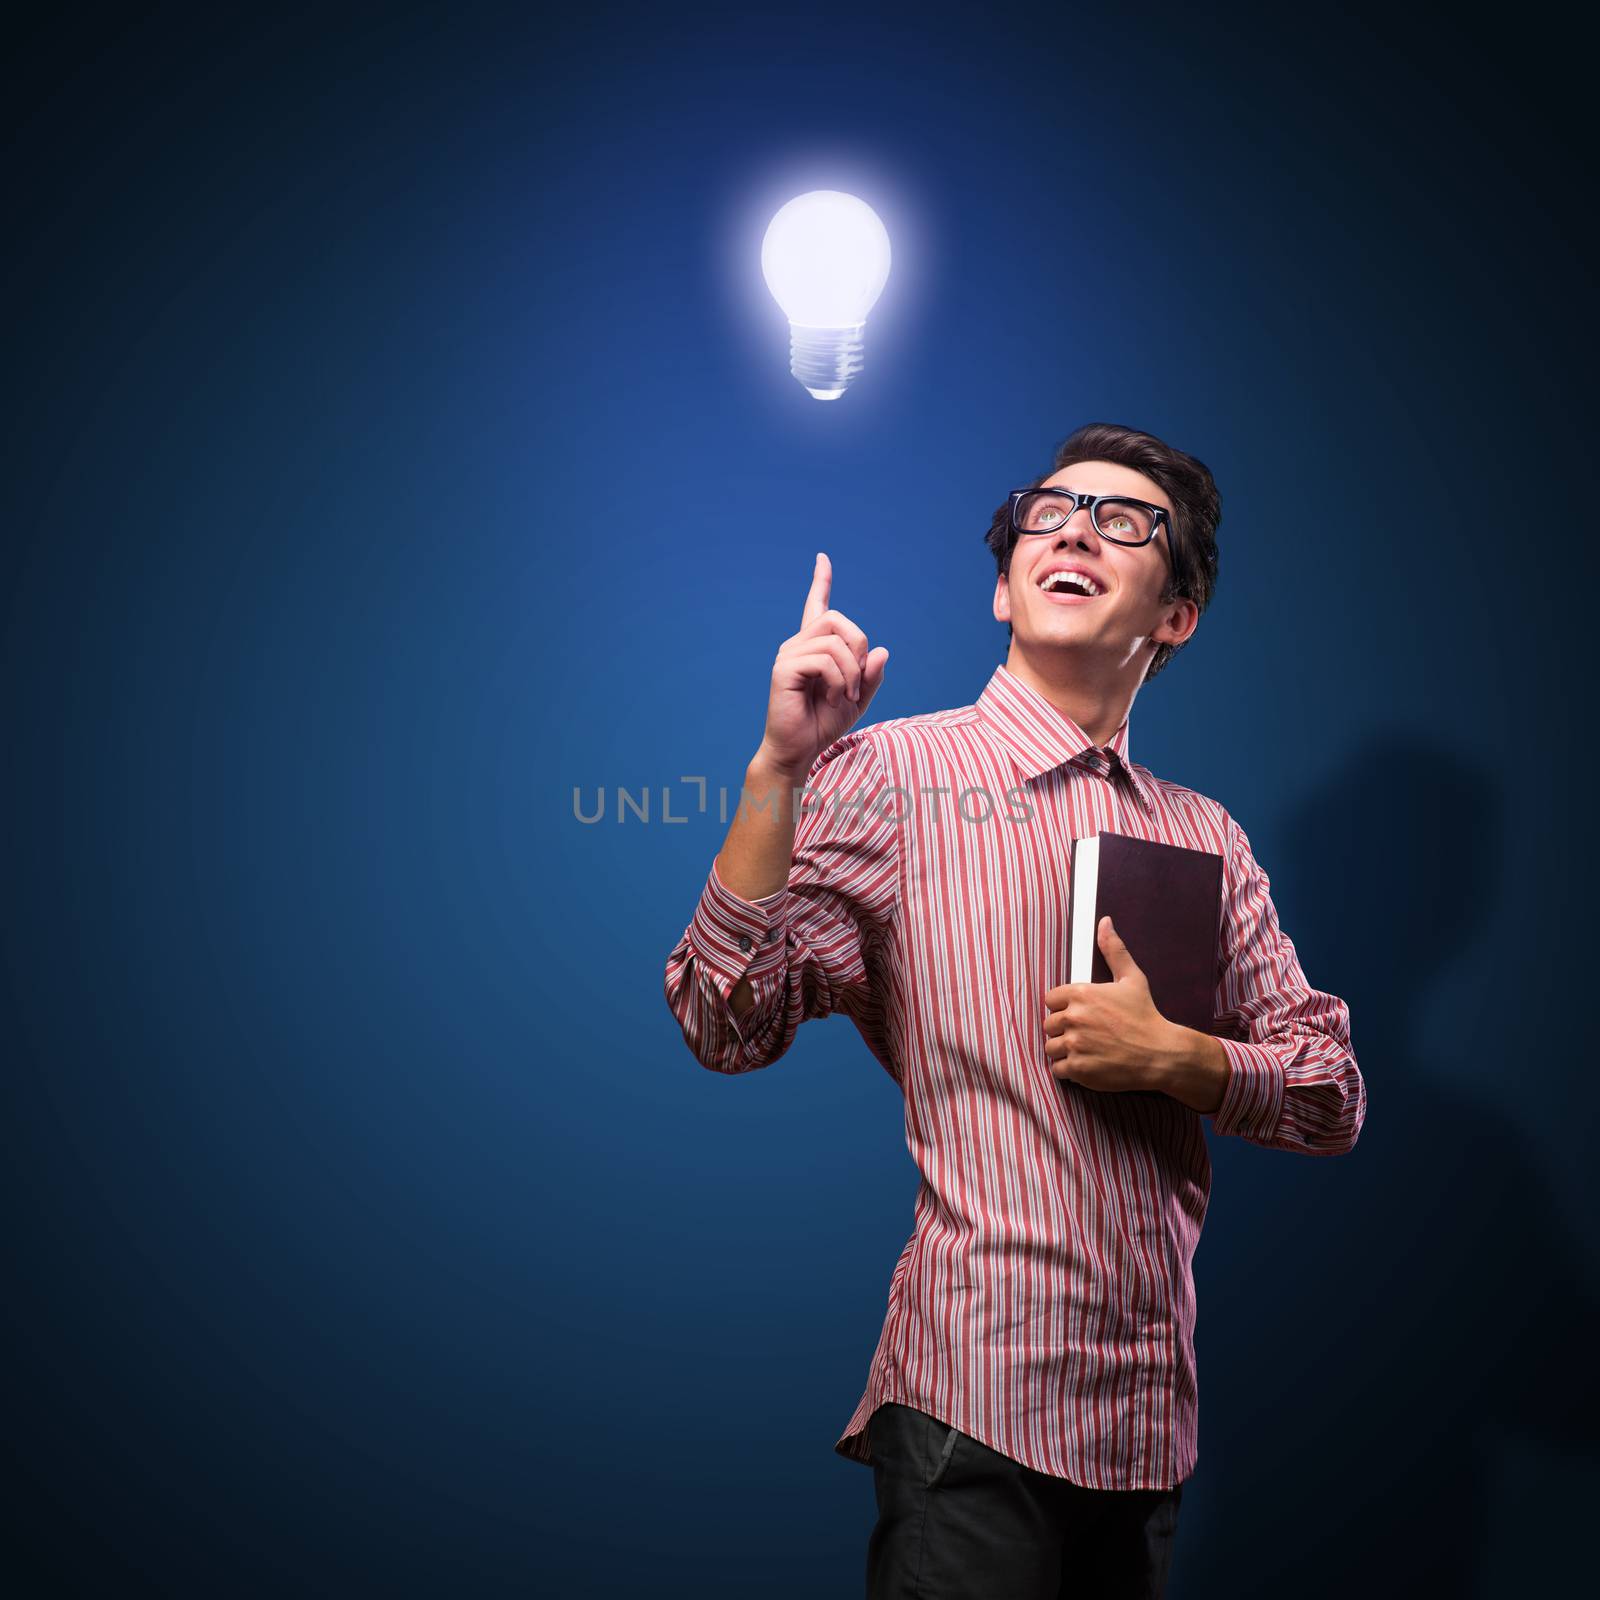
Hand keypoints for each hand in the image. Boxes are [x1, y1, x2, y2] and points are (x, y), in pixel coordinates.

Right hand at [755, 552, 889, 782]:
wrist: (799, 750)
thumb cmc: (823, 724)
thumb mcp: (859, 699)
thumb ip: (871, 675)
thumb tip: (880, 649)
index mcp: (814, 647)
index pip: (817, 605)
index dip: (820, 581)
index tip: (822, 558)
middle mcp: (799, 644)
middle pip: (838, 620)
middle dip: (858, 647)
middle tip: (857, 681)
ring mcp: (789, 654)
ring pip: (835, 641)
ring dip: (852, 671)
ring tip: (846, 696)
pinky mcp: (784, 668)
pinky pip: (825, 661)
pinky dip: (840, 682)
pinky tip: (834, 699)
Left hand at [1042, 916, 1182, 1091]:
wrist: (1161, 1054)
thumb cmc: (1146, 1016)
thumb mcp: (1132, 979)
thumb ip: (1114, 950)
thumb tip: (1105, 921)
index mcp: (1081, 993)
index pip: (1050, 999)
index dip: (1064, 1007)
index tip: (1080, 1014)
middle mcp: (1074, 1017)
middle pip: (1049, 1024)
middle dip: (1063, 1029)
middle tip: (1085, 1034)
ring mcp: (1075, 1044)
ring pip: (1050, 1047)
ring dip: (1063, 1050)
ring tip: (1084, 1050)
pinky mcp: (1078, 1069)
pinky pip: (1057, 1069)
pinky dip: (1068, 1070)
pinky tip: (1085, 1065)